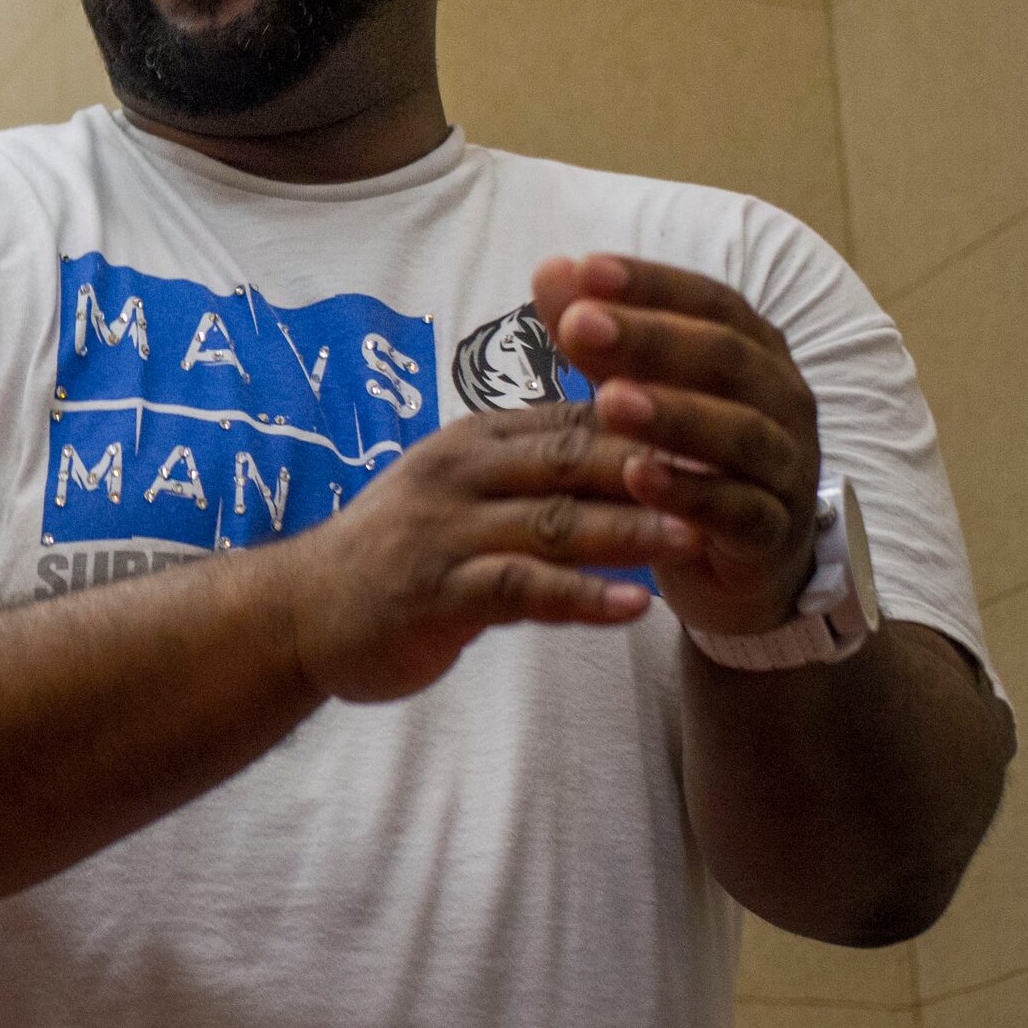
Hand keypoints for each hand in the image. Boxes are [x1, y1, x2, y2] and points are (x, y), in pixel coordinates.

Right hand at [283, 404, 692, 702]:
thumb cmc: (395, 553)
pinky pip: (519, 590)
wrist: (299, 610)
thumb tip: (621, 450)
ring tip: (696, 538)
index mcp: (474, 443)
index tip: (722, 432)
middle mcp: (459, 473)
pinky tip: (633, 608)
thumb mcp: (460, 491)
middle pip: (572, 459)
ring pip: (553, 521)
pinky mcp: (433, 593)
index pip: (574, 418)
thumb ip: (531, 472)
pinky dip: (581, 598)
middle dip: (652, 466)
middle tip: (728, 476)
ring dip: (630, 530)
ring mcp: (444, 532)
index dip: (649, 423)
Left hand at [531, 254, 820, 637]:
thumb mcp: (632, 389)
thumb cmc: (681, 457)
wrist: (730, 562)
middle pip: (726, 358)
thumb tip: (550, 269)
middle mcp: (781, 400)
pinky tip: (637, 475)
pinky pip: (740, 509)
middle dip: (652, 339)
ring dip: (674, 414)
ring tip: (607, 401)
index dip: (653, 284)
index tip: (588, 268)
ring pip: (741, 434)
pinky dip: (690, 493)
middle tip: (579, 325)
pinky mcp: (774, 533)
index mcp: (753, 351)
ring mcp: (786, 468)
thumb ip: (596, 335)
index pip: (710, 302)